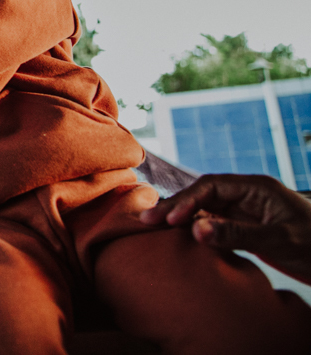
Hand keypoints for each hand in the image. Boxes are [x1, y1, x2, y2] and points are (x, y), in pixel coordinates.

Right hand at [140, 173, 310, 283]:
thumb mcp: (278, 239)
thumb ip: (237, 234)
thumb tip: (195, 229)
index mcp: (256, 188)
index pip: (211, 187)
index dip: (187, 201)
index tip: (169, 220)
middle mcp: (247, 195)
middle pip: (203, 194)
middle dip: (176, 206)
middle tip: (146, 220)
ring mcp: (246, 211)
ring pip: (205, 208)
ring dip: (182, 217)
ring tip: (155, 227)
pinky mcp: (247, 227)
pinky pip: (214, 223)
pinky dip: (196, 229)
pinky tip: (181, 237)